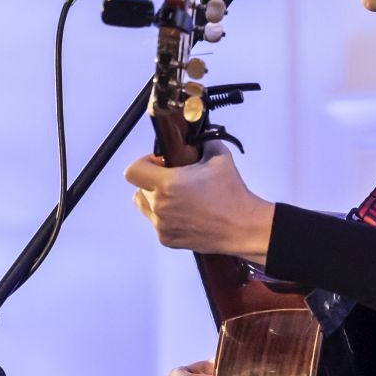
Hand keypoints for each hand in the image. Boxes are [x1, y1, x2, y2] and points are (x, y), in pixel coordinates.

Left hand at [125, 140, 274, 264]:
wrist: (242, 227)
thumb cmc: (232, 194)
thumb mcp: (219, 156)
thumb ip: (202, 141)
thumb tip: (195, 136)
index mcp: (168, 184)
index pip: (133, 171)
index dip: (144, 163)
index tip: (160, 164)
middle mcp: (160, 206)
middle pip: (138, 188)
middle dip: (152, 181)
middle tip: (174, 179)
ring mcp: (162, 225)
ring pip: (145, 206)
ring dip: (155, 198)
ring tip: (178, 197)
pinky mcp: (167, 240)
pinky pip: (156, 223)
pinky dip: (164, 216)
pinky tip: (185, 212)